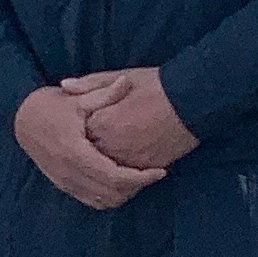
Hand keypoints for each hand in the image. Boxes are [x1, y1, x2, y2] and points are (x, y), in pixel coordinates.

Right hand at [17, 83, 161, 209]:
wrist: (22, 119)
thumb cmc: (52, 106)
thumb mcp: (77, 98)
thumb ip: (103, 94)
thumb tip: (126, 81)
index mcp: (74, 151)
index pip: (113, 175)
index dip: (140, 178)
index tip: (160, 171)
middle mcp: (68, 171)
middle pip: (110, 193)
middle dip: (136, 187)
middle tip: (154, 174)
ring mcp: (64, 181)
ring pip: (101, 201)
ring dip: (124, 194)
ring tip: (140, 178)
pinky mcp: (62, 184)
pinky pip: (89, 200)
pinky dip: (109, 197)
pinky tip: (121, 183)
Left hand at [62, 66, 198, 171]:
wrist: (193, 100)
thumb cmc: (158, 85)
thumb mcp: (121, 77)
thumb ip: (90, 84)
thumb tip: (64, 85)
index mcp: (100, 122)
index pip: (78, 134)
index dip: (80, 130)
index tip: (83, 125)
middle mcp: (110, 145)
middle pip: (90, 156)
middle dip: (89, 152)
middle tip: (95, 143)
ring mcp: (128, 159)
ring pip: (106, 171)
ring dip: (105, 167)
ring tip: (110, 157)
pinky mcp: (145, 169)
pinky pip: (126, 179)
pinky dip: (122, 176)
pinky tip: (125, 166)